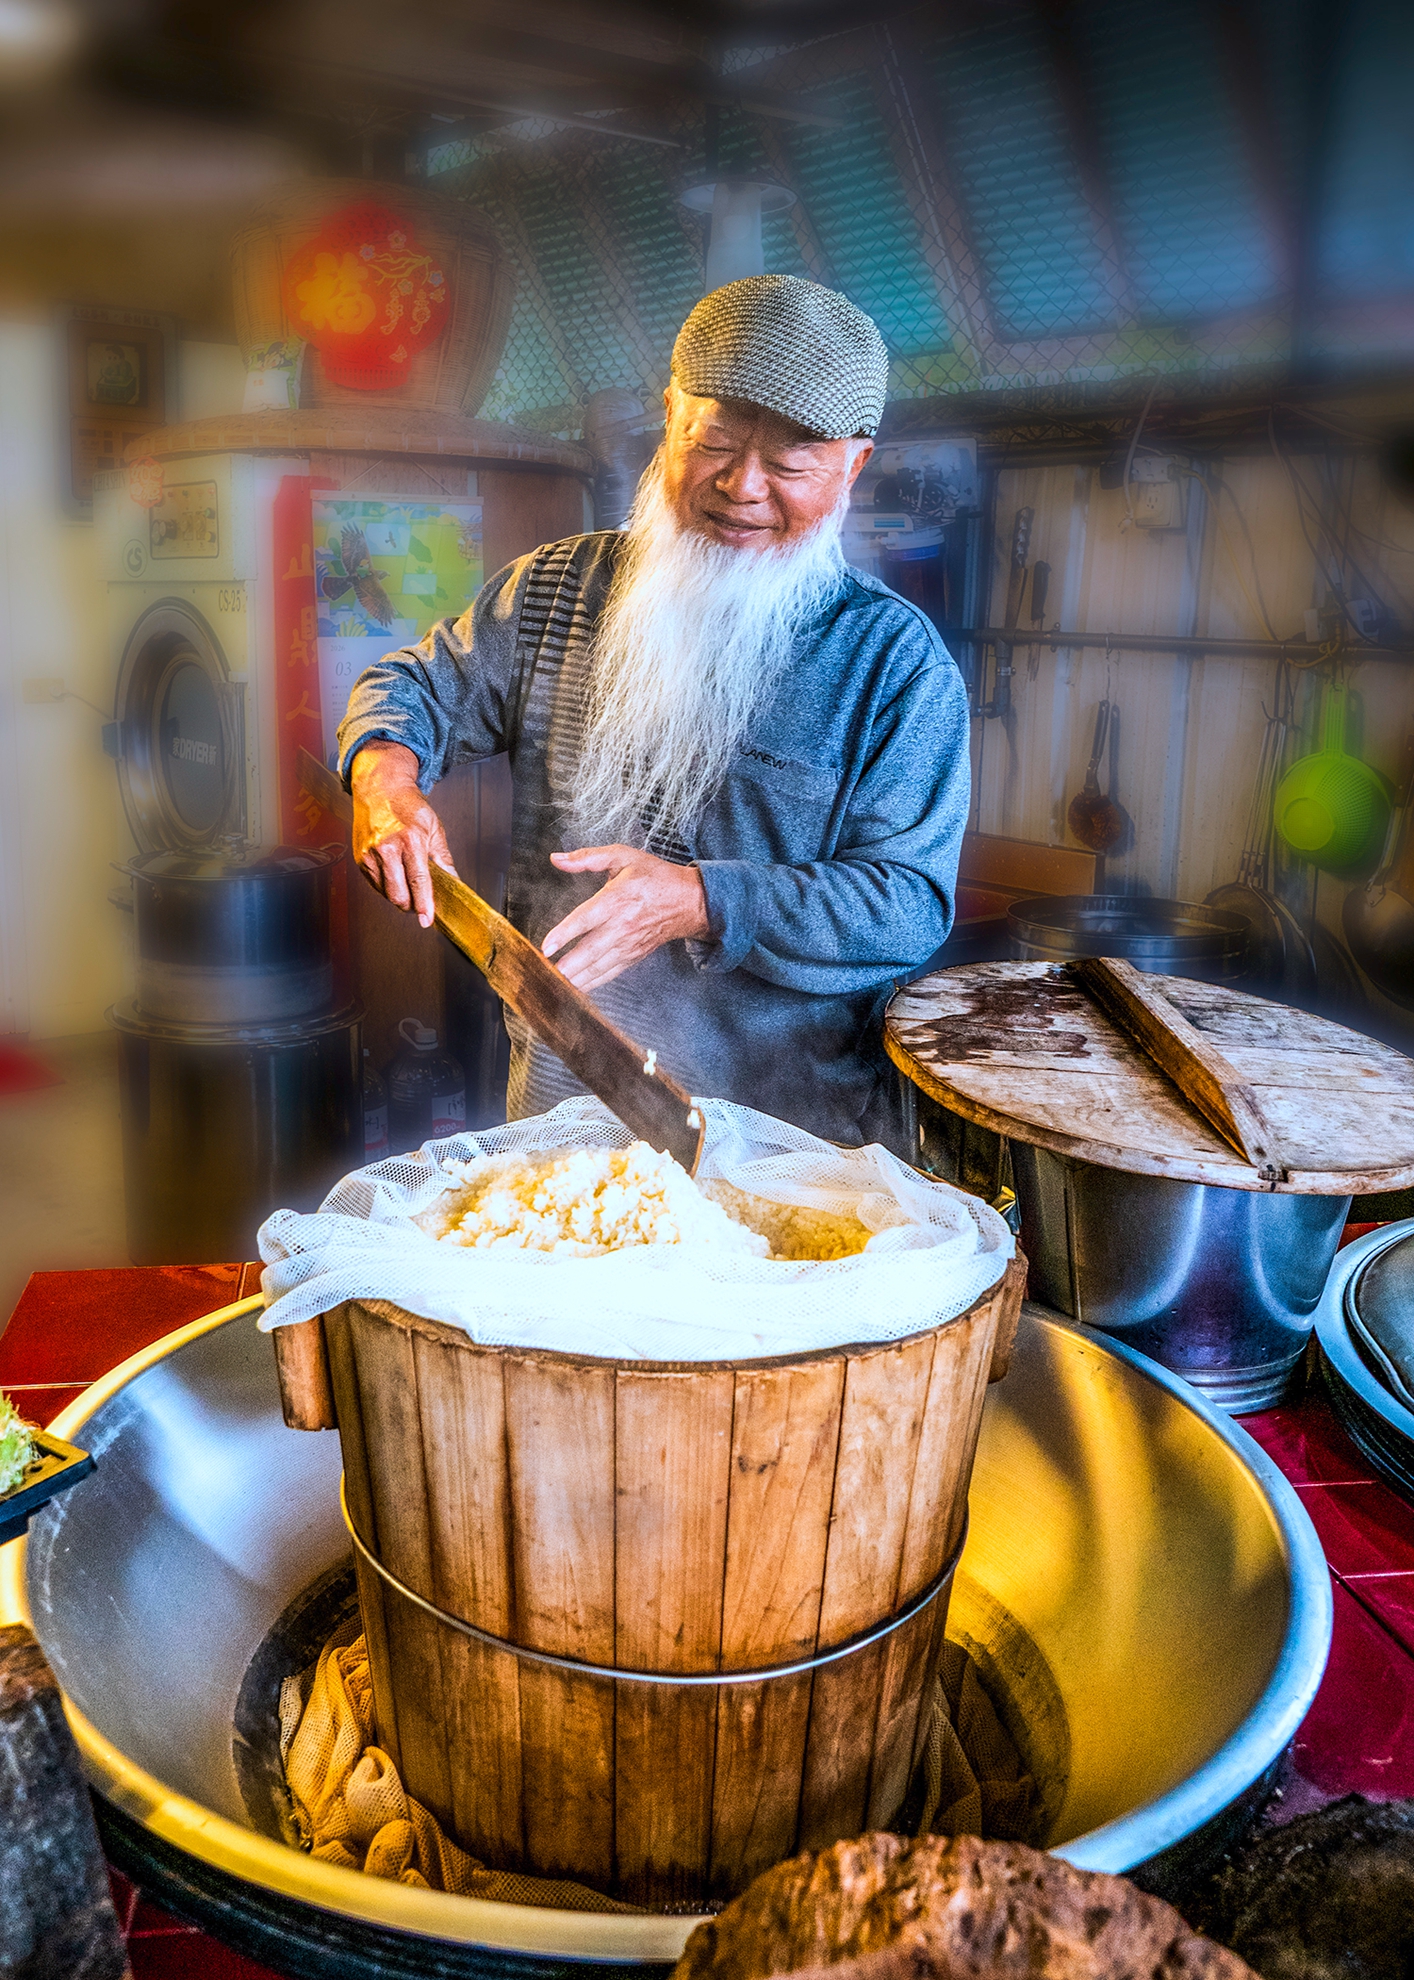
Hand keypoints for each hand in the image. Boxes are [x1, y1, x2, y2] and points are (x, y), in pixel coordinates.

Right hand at [350, 742, 457, 928]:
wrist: (379, 789)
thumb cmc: (407, 806)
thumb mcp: (433, 828)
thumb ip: (443, 859)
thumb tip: (454, 882)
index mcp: (410, 840)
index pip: (419, 881)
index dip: (424, 904)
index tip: (428, 920)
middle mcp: (387, 848)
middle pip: (398, 894)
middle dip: (412, 905)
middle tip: (422, 903)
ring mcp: (370, 855)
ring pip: (386, 893)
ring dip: (400, 897)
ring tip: (409, 884)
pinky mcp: (360, 859)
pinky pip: (376, 885)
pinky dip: (388, 887)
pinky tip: (396, 875)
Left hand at [543, 845, 708, 990]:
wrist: (688, 902)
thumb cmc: (656, 878)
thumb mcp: (624, 856)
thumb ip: (588, 858)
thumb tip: (558, 858)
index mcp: (616, 899)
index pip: (586, 919)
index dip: (564, 933)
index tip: (546, 946)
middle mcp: (621, 926)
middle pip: (590, 950)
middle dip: (567, 966)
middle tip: (546, 975)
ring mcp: (628, 944)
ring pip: (598, 967)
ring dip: (575, 979)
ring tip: (554, 986)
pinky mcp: (632, 956)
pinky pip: (609, 974)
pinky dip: (591, 983)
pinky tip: (575, 989)